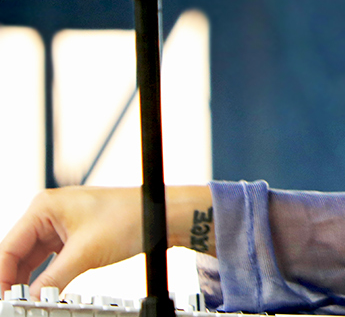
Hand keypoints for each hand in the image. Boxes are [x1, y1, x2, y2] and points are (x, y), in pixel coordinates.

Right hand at [0, 187, 141, 292]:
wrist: (163, 215)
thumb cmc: (132, 217)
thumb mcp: (86, 253)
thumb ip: (53, 279)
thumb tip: (32, 298)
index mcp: (45, 207)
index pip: (9, 247)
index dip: (1, 276)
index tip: (1, 298)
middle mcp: (50, 213)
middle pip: (18, 254)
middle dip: (14, 280)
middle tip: (11, 303)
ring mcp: (62, 225)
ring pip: (34, 260)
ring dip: (30, 281)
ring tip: (27, 302)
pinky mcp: (75, 237)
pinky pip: (51, 261)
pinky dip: (47, 277)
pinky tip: (44, 292)